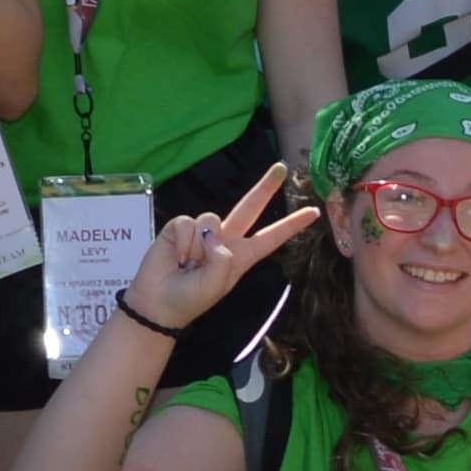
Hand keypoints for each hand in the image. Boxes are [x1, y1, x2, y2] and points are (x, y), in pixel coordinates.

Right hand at [122, 162, 319, 334]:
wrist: (157, 303)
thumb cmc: (190, 299)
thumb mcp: (217, 284)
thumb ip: (222, 259)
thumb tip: (212, 232)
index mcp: (240, 256)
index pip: (271, 237)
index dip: (291, 225)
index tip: (314, 213)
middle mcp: (224, 240)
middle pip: (250, 207)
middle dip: (266, 187)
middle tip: (282, 167)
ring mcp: (202, 232)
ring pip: (211, 218)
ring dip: (198, 245)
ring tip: (188, 265)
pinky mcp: (180, 228)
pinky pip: (187, 223)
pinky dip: (182, 242)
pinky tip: (177, 257)